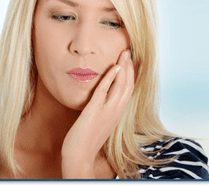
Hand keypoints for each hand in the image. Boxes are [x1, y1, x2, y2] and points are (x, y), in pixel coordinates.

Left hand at [61, 49, 134, 177]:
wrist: (79, 157)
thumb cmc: (86, 140)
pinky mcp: (94, 111)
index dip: (130, 74)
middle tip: (127, 52)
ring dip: (123, 68)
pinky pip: (104, 91)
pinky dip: (110, 78)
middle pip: (128, 85)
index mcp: (117, 114)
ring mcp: (106, 112)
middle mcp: (116, 112)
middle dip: (129, 67)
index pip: (128, 90)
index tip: (128, 61)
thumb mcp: (100, 122)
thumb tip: (103, 98)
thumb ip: (104, 110)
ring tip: (123, 54)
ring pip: (121, 86)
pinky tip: (113, 67)